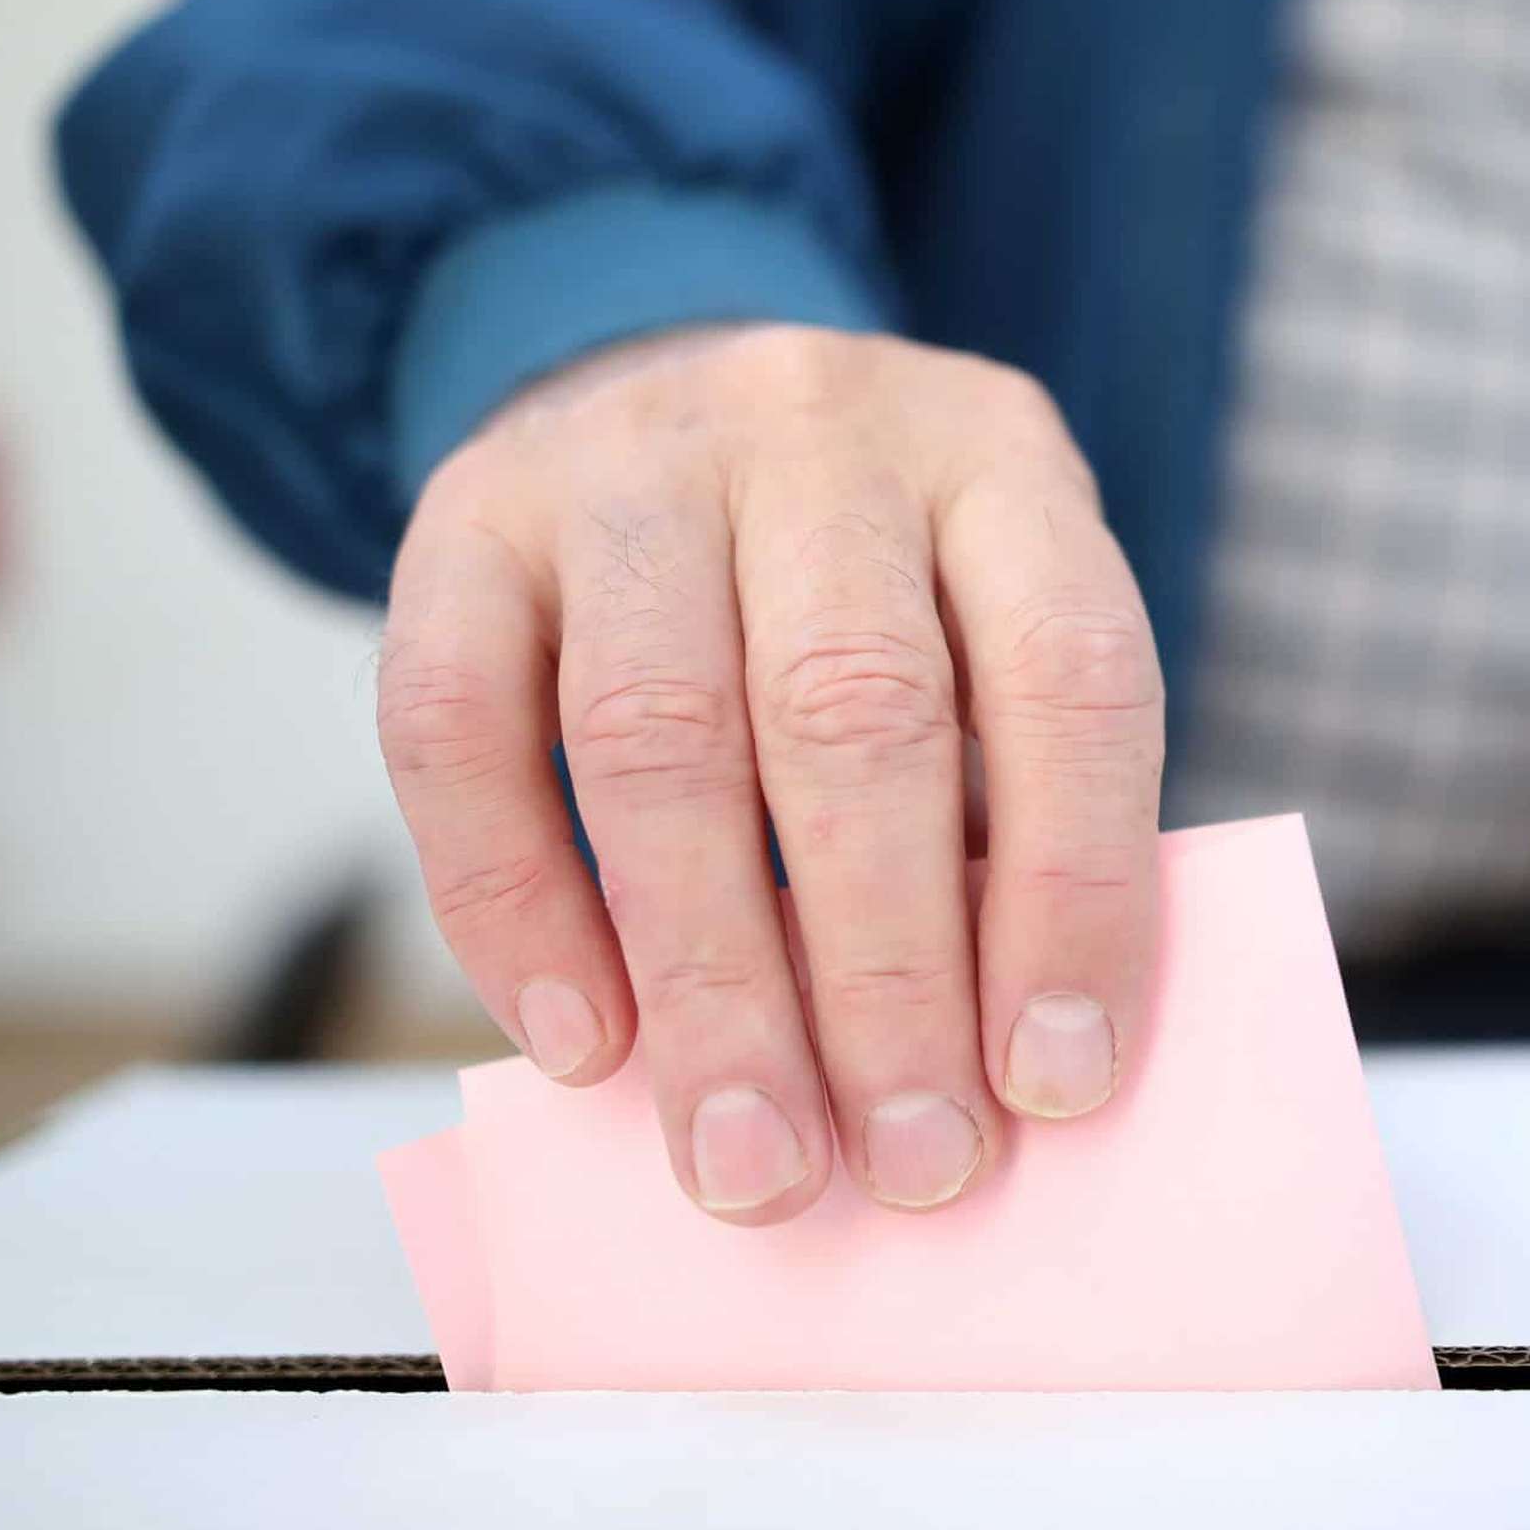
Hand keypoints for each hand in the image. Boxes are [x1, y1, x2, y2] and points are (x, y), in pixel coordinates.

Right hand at [376, 324, 1162, 1224]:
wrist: (659, 367)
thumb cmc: (864, 566)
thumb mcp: (982, 618)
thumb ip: (1000, 800)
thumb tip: (1000, 1064)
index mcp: (995, 457)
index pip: (1065, 673)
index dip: (1072, 888)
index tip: (1058, 1079)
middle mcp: (815, 427)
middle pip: (853, 710)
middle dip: (886, 974)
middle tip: (910, 1162)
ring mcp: (625, 459)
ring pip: (657, 732)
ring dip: (710, 979)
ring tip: (750, 1154)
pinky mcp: (464, 517)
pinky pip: (457, 727)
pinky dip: (515, 907)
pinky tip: (586, 1045)